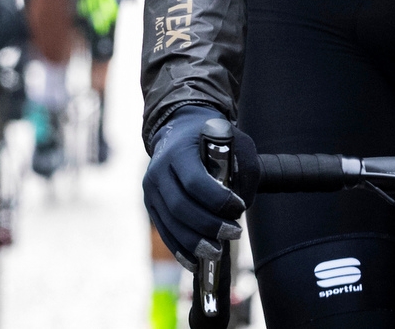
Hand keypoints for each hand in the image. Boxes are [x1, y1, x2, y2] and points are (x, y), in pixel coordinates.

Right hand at [142, 106, 260, 265]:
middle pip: (180, 207)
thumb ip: (244, 170)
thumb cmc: (211, 139)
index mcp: (178, 151)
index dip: (218, 200)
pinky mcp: (150, 204)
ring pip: (171, 224)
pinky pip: (165, 232)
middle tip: (235, 233)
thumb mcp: (235, 142)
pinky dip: (180, 250)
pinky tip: (196, 263)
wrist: (178, 132)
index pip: (194, 182)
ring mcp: (150, 189)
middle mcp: (158, 169)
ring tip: (218, 252)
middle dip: (209, 226)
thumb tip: (240, 208)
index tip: (239, 207)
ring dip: (195, 243)